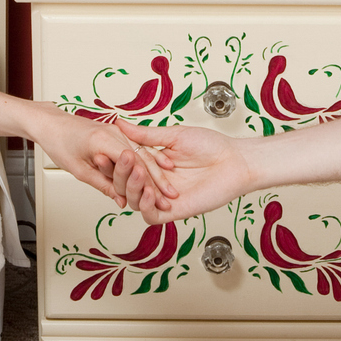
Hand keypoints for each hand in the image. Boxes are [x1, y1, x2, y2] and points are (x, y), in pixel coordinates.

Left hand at [30, 106, 166, 203]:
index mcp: (104, 140)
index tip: (157, 198)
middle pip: (143, 158)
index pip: (133, 164)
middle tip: (169, 197)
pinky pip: (138, 146)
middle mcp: (115, 133)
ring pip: (143, 152)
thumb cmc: (60, 143)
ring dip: (158, 171)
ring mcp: (117, 131)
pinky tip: (165, 165)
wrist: (51, 123)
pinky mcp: (117, 133)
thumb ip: (102, 184)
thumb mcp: (78, 169)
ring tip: (169, 188)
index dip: (147, 182)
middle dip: (158, 179)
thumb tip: (120, 201)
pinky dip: (151, 158)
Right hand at [111, 118, 253, 224]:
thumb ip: (146, 135)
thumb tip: (121, 124)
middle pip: (125, 185)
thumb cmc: (211, 146)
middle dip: (120, 173)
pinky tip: (146, 192)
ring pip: (134, 201)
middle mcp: (155, 182)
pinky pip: (151, 216)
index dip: (114, 161)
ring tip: (138, 172)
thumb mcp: (174, 136)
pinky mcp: (174, 212)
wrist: (234, 161)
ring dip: (131, 188)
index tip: (106, 151)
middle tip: (125, 159)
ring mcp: (163, 198)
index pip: (126, 166)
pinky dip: (144, 206)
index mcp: (153, 164)